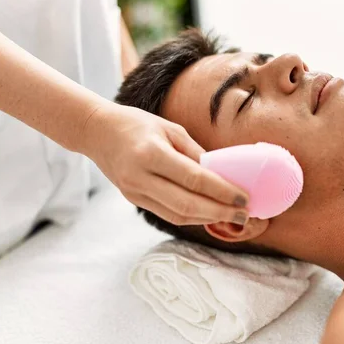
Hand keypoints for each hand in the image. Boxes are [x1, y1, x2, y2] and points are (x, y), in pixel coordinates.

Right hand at [80, 103, 249, 225]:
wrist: (97, 132)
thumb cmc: (138, 124)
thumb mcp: (171, 129)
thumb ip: (196, 153)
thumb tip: (224, 174)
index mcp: (152, 153)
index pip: (194, 179)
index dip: (222, 191)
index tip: (244, 197)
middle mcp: (140, 177)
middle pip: (187, 204)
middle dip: (220, 212)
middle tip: (245, 214)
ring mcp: (134, 192)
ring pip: (177, 215)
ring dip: (208, 219)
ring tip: (232, 217)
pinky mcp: (133, 200)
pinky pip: (168, 214)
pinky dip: (192, 217)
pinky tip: (210, 214)